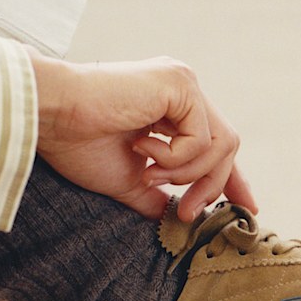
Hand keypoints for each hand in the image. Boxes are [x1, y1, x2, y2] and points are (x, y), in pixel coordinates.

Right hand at [29, 53, 257, 221]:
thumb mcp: (130, 180)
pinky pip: (202, 139)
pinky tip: (141, 150)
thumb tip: (178, 217)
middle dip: (212, 186)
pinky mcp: (180, 83)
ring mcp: (182, 83)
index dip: (233, 178)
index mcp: (171, 106)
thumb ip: (159, 195)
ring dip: (188, 174)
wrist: (53, 118)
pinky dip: (176, 158)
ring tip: (150, 176)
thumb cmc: (79, 145)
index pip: (216, 144)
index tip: (247, 208)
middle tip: (185, 213)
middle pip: (226, 146)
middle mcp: (182, 89)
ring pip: (220, 145)